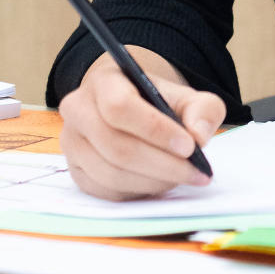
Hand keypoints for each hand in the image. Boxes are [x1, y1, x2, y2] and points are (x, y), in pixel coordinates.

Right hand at [59, 50, 225, 200]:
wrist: (133, 110)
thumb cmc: (158, 103)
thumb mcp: (186, 97)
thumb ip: (202, 109)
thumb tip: (198, 136)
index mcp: (103, 81)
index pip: (120, 107)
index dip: (155, 130)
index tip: (189, 146)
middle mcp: (78, 110)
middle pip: (116, 146)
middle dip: (161, 164)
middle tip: (195, 173)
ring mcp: (72, 143)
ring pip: (111, 173)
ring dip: (152, 181)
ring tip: (181, 177)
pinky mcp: (76, 171)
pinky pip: (106, 191)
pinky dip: (138, 191)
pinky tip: (159, 183)